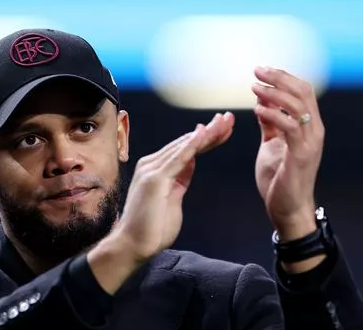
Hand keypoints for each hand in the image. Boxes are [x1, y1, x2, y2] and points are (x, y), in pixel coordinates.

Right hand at [89, 112, 233, 293]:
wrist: (133, 245)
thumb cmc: (152, 228)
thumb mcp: (173, 199)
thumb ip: (181, 180)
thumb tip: (191, 163)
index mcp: (157, 170)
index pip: (185, 150)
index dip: (205, 139)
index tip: (224, 128)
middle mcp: (151, 165)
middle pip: (185, 144)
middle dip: (209, 131)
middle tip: (229, 118)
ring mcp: (151, 170)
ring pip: (183, 147)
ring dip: (205, 134)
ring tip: (223, 121)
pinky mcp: (154, 179)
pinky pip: (177, 158)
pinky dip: (191, 145)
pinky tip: (203, 133)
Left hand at [252, 67, 323, 241]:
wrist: (286, 208)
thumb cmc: (278, 178)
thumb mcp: (271, 145)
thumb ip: (270, 124)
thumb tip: (262, 103)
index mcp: (307, 126)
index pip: (301, 91)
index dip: (283, 77)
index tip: (261, 70)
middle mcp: (313, 130)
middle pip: (302, 92)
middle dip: (279, 77)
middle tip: (257, 70)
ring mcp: (310, 142)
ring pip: (298, 105)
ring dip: (274, 93)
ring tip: (254, 87)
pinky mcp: (301, 155)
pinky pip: (290, 127)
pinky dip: (274, 115)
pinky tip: (257, 109)